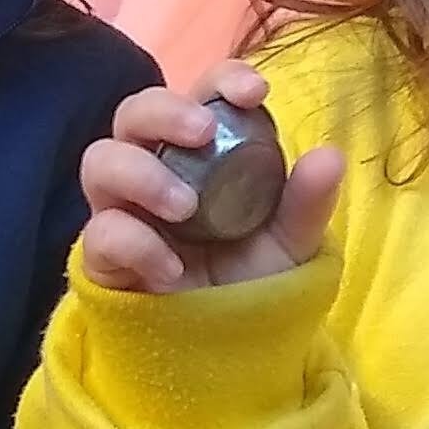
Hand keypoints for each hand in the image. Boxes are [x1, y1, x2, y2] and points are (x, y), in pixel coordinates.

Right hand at [76, 62, 346, 293]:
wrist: (229, 349)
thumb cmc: (254, 278)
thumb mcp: (290, 244)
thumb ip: (305, 204)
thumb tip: (329, 156)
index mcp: (202, 150)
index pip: (202, 93)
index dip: (221, 80)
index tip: (255, 92)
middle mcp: (155, 167)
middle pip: (134, 112)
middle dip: (164, 111)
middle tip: (202, 132)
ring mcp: (123, 209)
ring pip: (100, 162)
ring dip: (141, 173)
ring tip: (184, 207)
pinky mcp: (103, 256)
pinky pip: (101, 234)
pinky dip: (134, 243)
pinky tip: (171, 268)